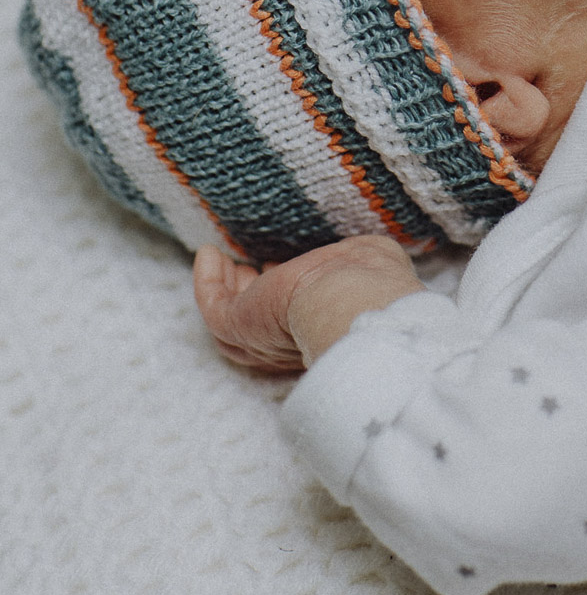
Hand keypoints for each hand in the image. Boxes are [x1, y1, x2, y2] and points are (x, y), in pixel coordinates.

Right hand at [193, 234, 422, 371]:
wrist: (353, 300)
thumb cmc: (372, 282)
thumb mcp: (367, 265)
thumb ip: (357, 261)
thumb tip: (355, 254)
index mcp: (320, 328)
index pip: (293, 318)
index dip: (282, 294)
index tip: (279, 265)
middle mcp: (289, 341)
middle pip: (254, 326)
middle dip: (246, 294)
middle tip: (244, 268)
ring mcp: (261, 337)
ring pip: (230, 319)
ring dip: (223, 287)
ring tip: (218, 258)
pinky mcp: (240, 325)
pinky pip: (213, 306)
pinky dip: (206, 282)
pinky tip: (208, 253)